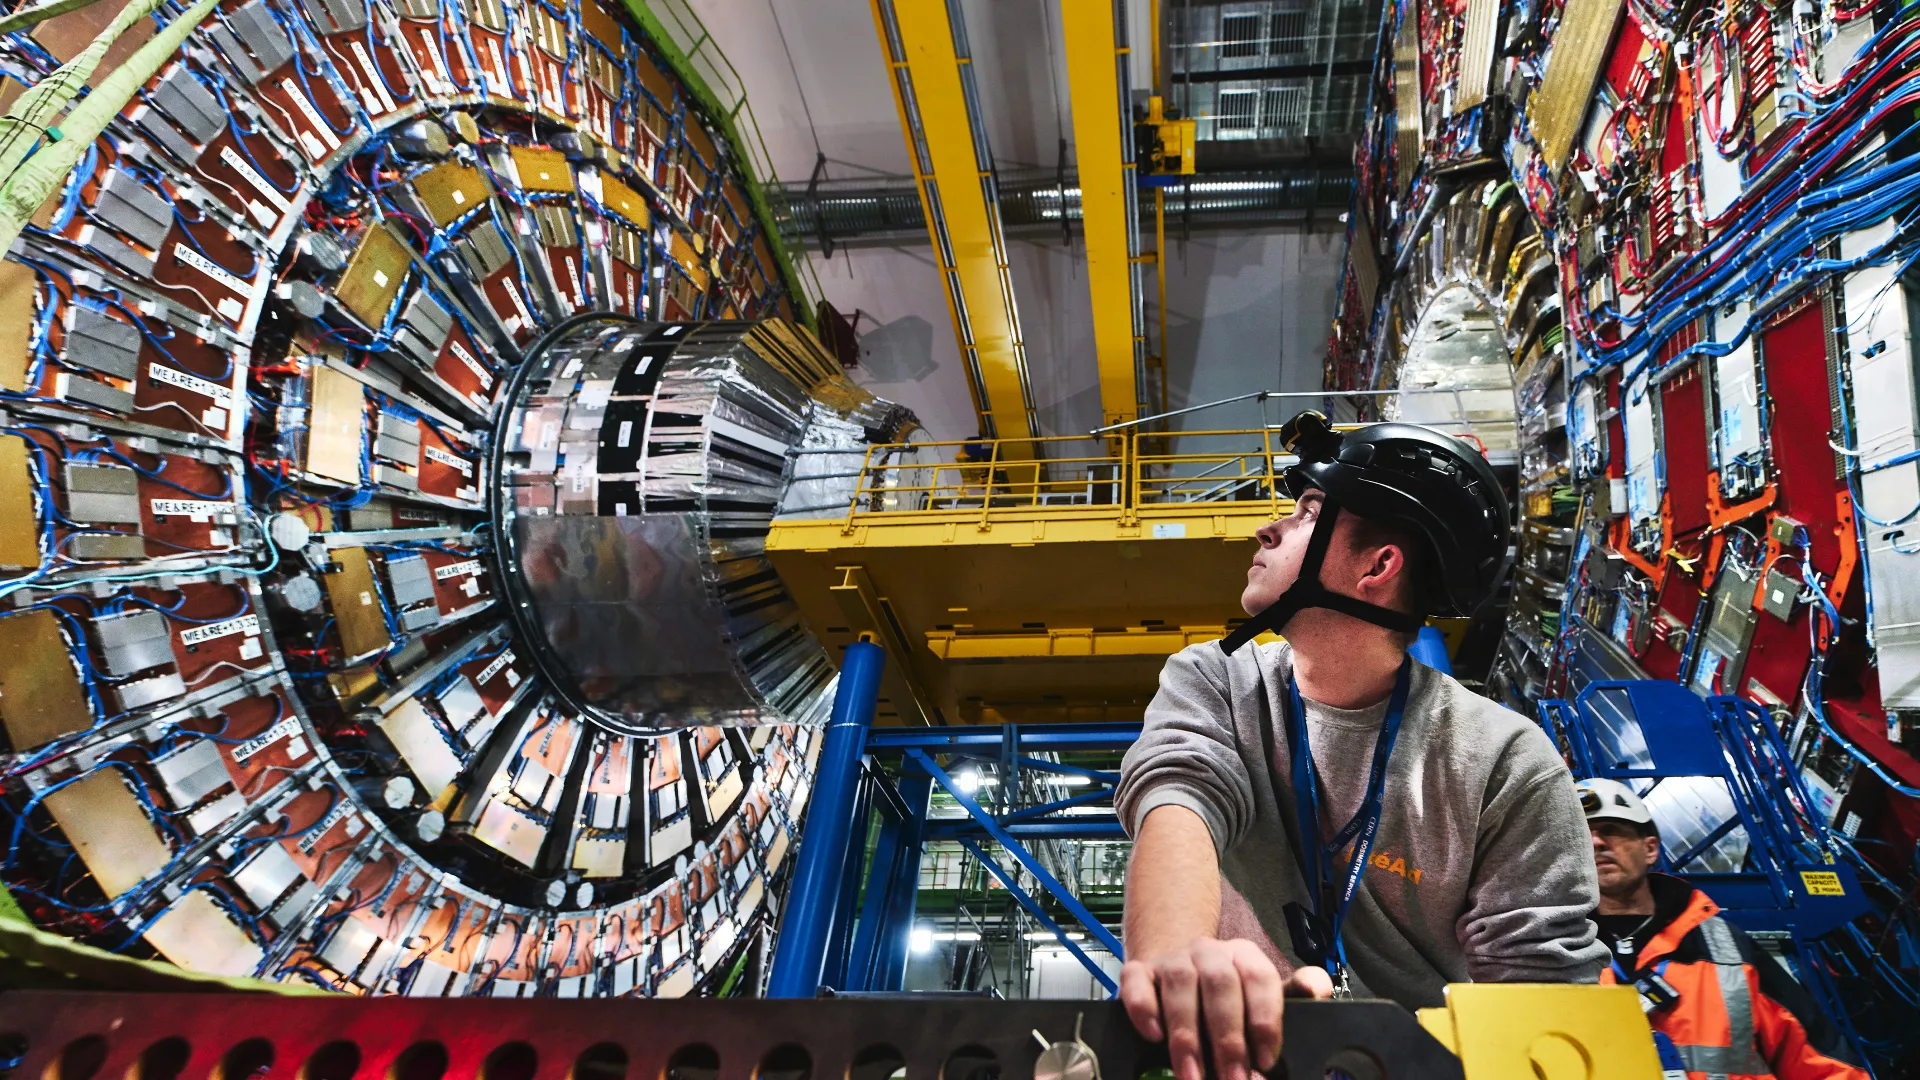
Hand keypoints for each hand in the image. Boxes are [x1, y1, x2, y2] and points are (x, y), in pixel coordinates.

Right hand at [1120, 938, 1333, 1079]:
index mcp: (1245, 955)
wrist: (1177, 966)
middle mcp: (1209, 952)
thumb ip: (1295, 994)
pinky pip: (1137, 982)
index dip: (1265, 1020)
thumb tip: (1318, 991)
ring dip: (1187, 1036)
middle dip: (1227, 1039)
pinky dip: (1144, 1009)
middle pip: (1221, 985)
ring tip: (1193, 1076)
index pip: (1260, 978)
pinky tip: (1153, 1035)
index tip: (1267, 1060)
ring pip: (1180, 985)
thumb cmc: (1228, 993)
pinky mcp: (1139, 970)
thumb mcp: (1264, 992)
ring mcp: (1173, 960)